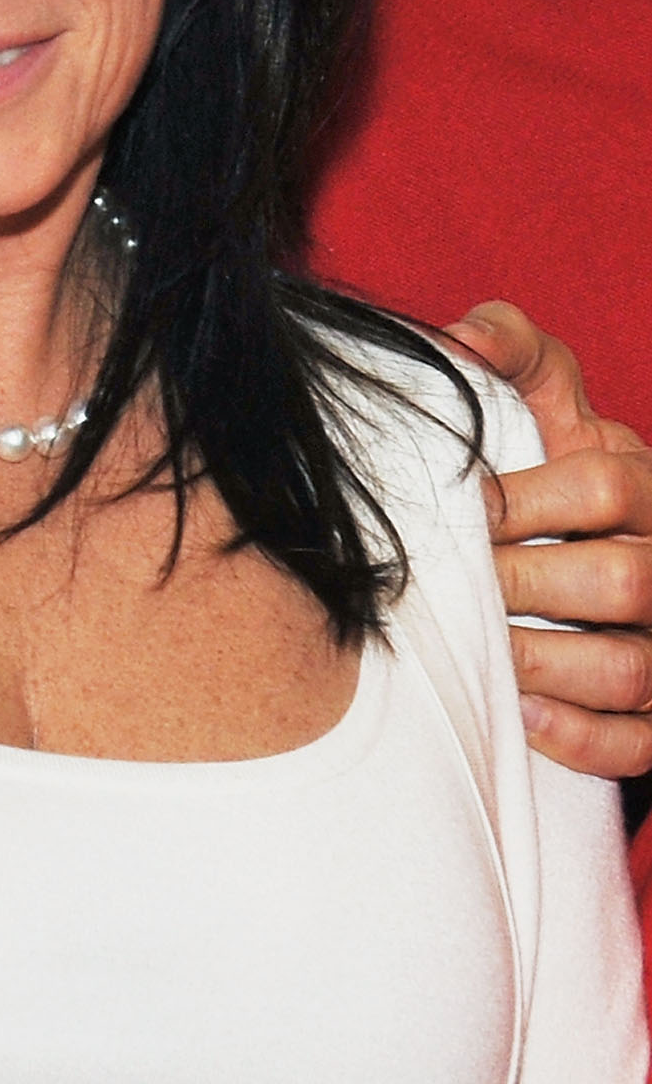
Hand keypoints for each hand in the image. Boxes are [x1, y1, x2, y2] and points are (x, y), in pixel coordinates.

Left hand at [452, 303, 651, 779]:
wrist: (588, 540)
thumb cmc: (554, 465)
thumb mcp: (544, 396)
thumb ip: (508, 348)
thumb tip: (460, 340)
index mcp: (646, 484)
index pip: (602, 488)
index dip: (524, 500)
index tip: (462, 508)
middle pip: (616, 583)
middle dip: (523, 586)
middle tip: (451, 586)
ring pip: (627, 670)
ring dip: (540, 664)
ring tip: (478, 649)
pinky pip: (634, 743)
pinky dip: (577, 735)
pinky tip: (519, 710)